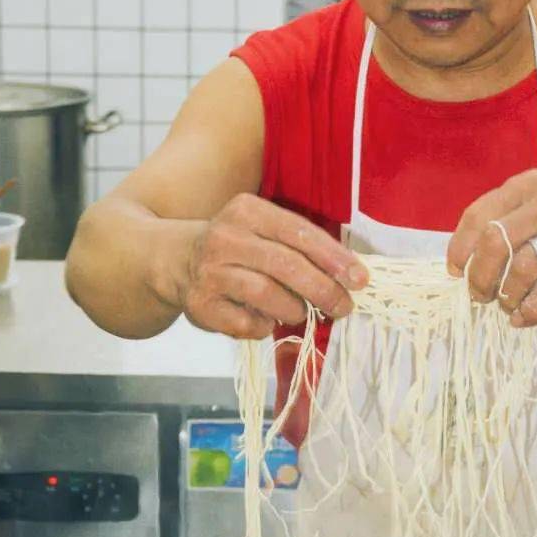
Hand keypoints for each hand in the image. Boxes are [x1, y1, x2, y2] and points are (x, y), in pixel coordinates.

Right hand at [181, 194, 367, 339]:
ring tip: (301, 314)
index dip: (333, 257)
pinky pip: (245, 323)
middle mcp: (225, 237)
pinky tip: (266, 320)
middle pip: (286, 264)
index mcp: (248, 210)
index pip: (299, 232)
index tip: (360, 279)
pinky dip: (264, 326)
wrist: (176, 260)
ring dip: (294, 310)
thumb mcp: (264, 231)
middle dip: (322, 289)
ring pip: (266, 294)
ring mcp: (209, 271)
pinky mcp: (200, 304)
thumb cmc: (239, 248)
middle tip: (344, 307)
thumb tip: (350, 276)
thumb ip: (301, 247)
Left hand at [447, 170, 536, 327]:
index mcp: (528, 186)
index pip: (479, 216)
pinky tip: (521, 317)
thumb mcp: (533, 203)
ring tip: (505, 303)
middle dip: (479, 276)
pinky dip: (529, 311)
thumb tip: (459, 264)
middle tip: (479, 294)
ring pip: (521, 269)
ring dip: (505, 295)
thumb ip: (499, 222)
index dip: (460, 248)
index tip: (456, 271)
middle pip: (496, 243)